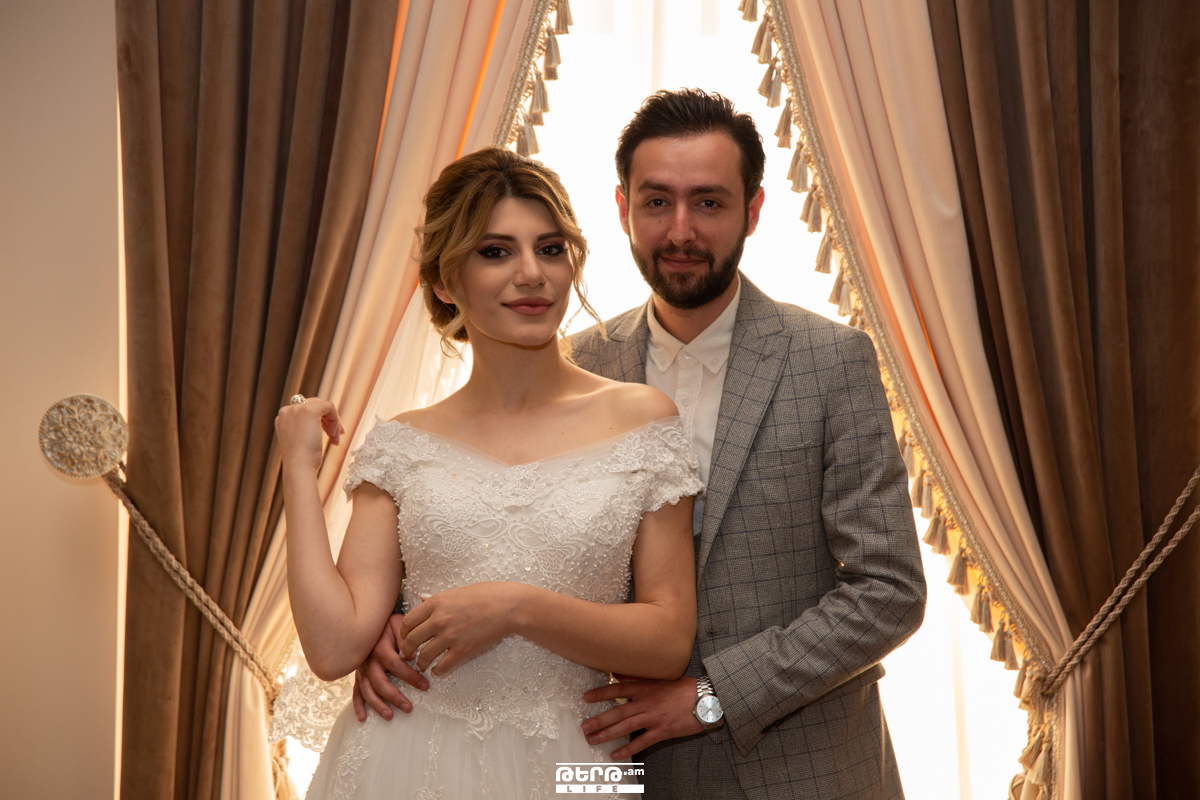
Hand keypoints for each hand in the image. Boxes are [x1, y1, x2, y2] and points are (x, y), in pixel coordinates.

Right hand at [275, 396, 343, 472]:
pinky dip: (336, 420)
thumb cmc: (302, 460)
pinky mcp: (310, 410)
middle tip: (335, 436)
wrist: (299, 467)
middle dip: (328, 419)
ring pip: (323, 406)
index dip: (320, 421)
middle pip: (314, 405)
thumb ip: (305, 428)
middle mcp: (287, 411)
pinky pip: (329, 406)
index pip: (305, 410)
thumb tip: (324, 422)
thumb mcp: (300, 440)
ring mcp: (296, 409)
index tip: (329, 435)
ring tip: (335, 439)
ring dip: (333, 422)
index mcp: (283, 418)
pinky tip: (333, 436)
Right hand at [351, 614, 429, 721]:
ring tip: (390, 716)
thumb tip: (413, 656)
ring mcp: (362, 669)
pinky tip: (363, 718)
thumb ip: (406, 639)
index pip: (396, 665)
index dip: (411, 676)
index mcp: (380, 648)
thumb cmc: (388, 624)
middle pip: (380, 682)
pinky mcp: (359, 675)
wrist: (370, 622)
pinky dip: (358, 705)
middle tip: (408, 708)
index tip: (425, 686)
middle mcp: (368, 661)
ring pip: (367, 690)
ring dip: (377, 705)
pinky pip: (356, 691)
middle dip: (394, 697)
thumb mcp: (399, 624)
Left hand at [399, 583, 523, 675]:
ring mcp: (450, 636)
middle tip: (408, 655)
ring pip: (424, 656)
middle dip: (406, 651)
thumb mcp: (456, 592)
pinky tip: (439, 669)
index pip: (408, 621)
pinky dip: (437, 671)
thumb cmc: (486, 595)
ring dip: (420, 664)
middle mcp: (439, 619)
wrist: (508, 606)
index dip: (403, 633)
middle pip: (411, 640)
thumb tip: (421, 598)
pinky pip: (442, 666)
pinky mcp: (463, 650)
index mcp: (436, 602)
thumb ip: (435, 598)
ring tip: (422, 665)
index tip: (406, 638)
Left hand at [581, 676, 715, 759]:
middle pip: (618, 711)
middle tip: (584, 726)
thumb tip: (618, 673)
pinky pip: (641, 741)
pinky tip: (616, 754)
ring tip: (593, 739)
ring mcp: (654, 717)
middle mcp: (647, 701)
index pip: (618, 688)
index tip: (586, 697)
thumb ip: (639, 677)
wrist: (706, 700)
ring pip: (625, 726)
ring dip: (607, 733)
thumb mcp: (661, 677)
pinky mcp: (662, 731)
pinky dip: (627, 749)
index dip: (601, 693)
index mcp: (646, 687)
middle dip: (599, 719)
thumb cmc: (684, 688)